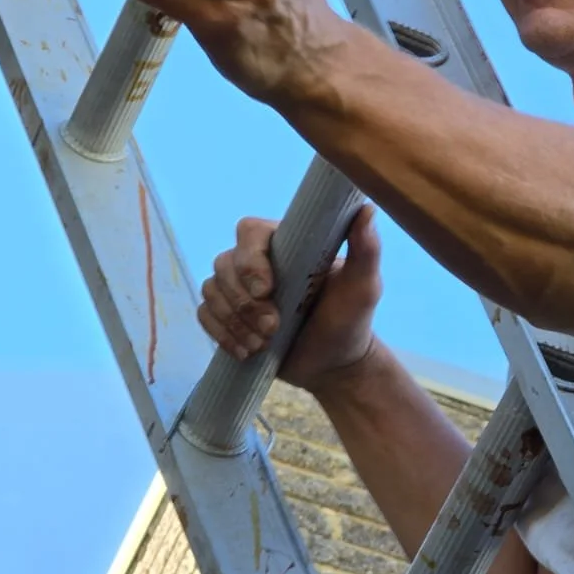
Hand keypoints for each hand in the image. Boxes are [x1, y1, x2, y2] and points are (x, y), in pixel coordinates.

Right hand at [199, 207, 382, 391]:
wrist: (335, 364)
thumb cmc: (351, 320)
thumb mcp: (364, 287)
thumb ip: (367, 250)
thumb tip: (368, 209)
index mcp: (287, 244)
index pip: (249, 232)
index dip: (250, 260)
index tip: (266, 290)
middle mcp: (257, 260)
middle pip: (224, 265)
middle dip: (244, 303)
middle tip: (273, 328)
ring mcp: (239, 288)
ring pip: (212, 290)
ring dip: (234, 322)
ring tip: (263, 345)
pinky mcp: (228, 314)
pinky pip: (205, 314)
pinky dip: (221, 334)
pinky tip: (246, 352)